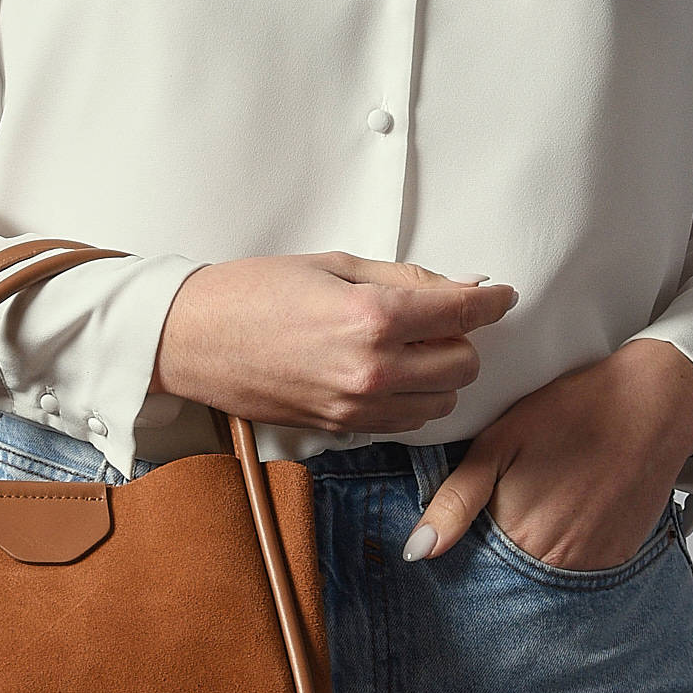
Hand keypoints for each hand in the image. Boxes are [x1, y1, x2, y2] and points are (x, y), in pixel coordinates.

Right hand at [150, 253, 516, 433]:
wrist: (192, 338)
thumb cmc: (254, 292)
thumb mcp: (335, 264)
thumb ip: (408, 278)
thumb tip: (467, 286)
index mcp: (373, 317)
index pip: (463, 312)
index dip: (493, 300)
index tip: (500, 294)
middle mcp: (372, 369)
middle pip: (464, 364)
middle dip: (463, 338)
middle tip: (439, 317)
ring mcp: (357, 407)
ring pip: (442, 402)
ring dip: (440, 374)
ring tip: (410, 347)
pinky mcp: (341, 429)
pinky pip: (407, 423)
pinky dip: (413, 399)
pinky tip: (390, 373)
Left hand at [401, 340, 692, 569]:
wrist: (652, 405)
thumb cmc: (571, 413)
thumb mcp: (499, 443)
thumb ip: (455, 501)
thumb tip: (417, 551)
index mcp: (515, 535)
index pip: (471, 567)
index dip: (466, 541)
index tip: (476, 512)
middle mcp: (553, 564)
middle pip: (505, 575)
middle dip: (497, 547)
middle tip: (518, 496)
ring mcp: (589, 567)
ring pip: (540, 575)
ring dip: (532, 549)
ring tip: (546, 497)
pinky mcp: (617, 562)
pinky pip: (577, 571)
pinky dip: (566, 548)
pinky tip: (572, 507)